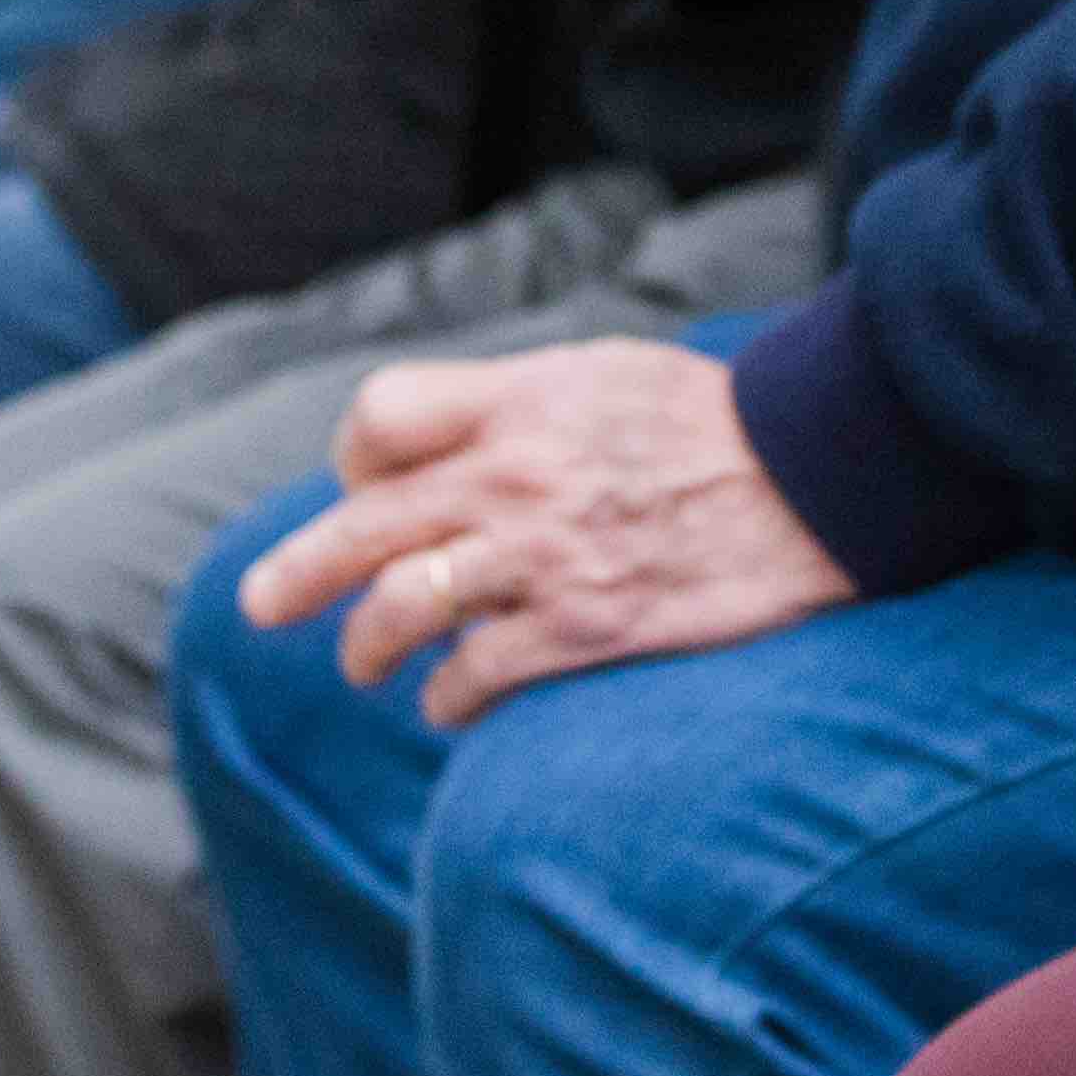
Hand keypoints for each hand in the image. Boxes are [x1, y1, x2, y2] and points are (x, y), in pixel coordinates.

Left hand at [231, 339, 858, 725]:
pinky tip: (451, 703)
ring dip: (366, 646)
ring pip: (400, 610)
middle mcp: (512, 476)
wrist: (818, 481)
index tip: (365, 486)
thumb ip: (520, 401)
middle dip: (295, 574)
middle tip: (257, 606)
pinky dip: (447, 697)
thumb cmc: (716, 422)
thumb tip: (450, 437)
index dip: (354, 458)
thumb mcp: (605, 372)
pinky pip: (473, 675)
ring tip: (364, 664)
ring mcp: (542, 558)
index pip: (378, 417)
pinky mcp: (581, 630)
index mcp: (517, 401)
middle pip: (361, 524)